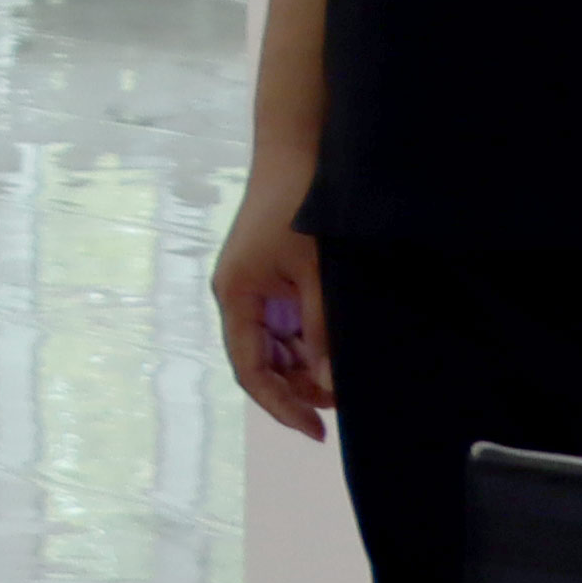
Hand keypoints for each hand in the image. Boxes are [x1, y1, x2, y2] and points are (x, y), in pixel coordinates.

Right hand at [211, 176, 333, 440]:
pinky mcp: (270, 277)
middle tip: (343, 404)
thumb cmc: (300, 207)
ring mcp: (253, 287)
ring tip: (345, 376)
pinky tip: (335, 346)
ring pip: (275, 347)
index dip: (281, 405)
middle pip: (261, 363)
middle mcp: (237, 297)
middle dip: (298, 388)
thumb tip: (330, 384)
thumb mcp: (316, 275)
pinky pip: (286, 325)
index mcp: (236, 296)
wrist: (296, 151)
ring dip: (306, 366)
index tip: (317, 431)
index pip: (251, 370)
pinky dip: (309, 343)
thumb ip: (322, 330)